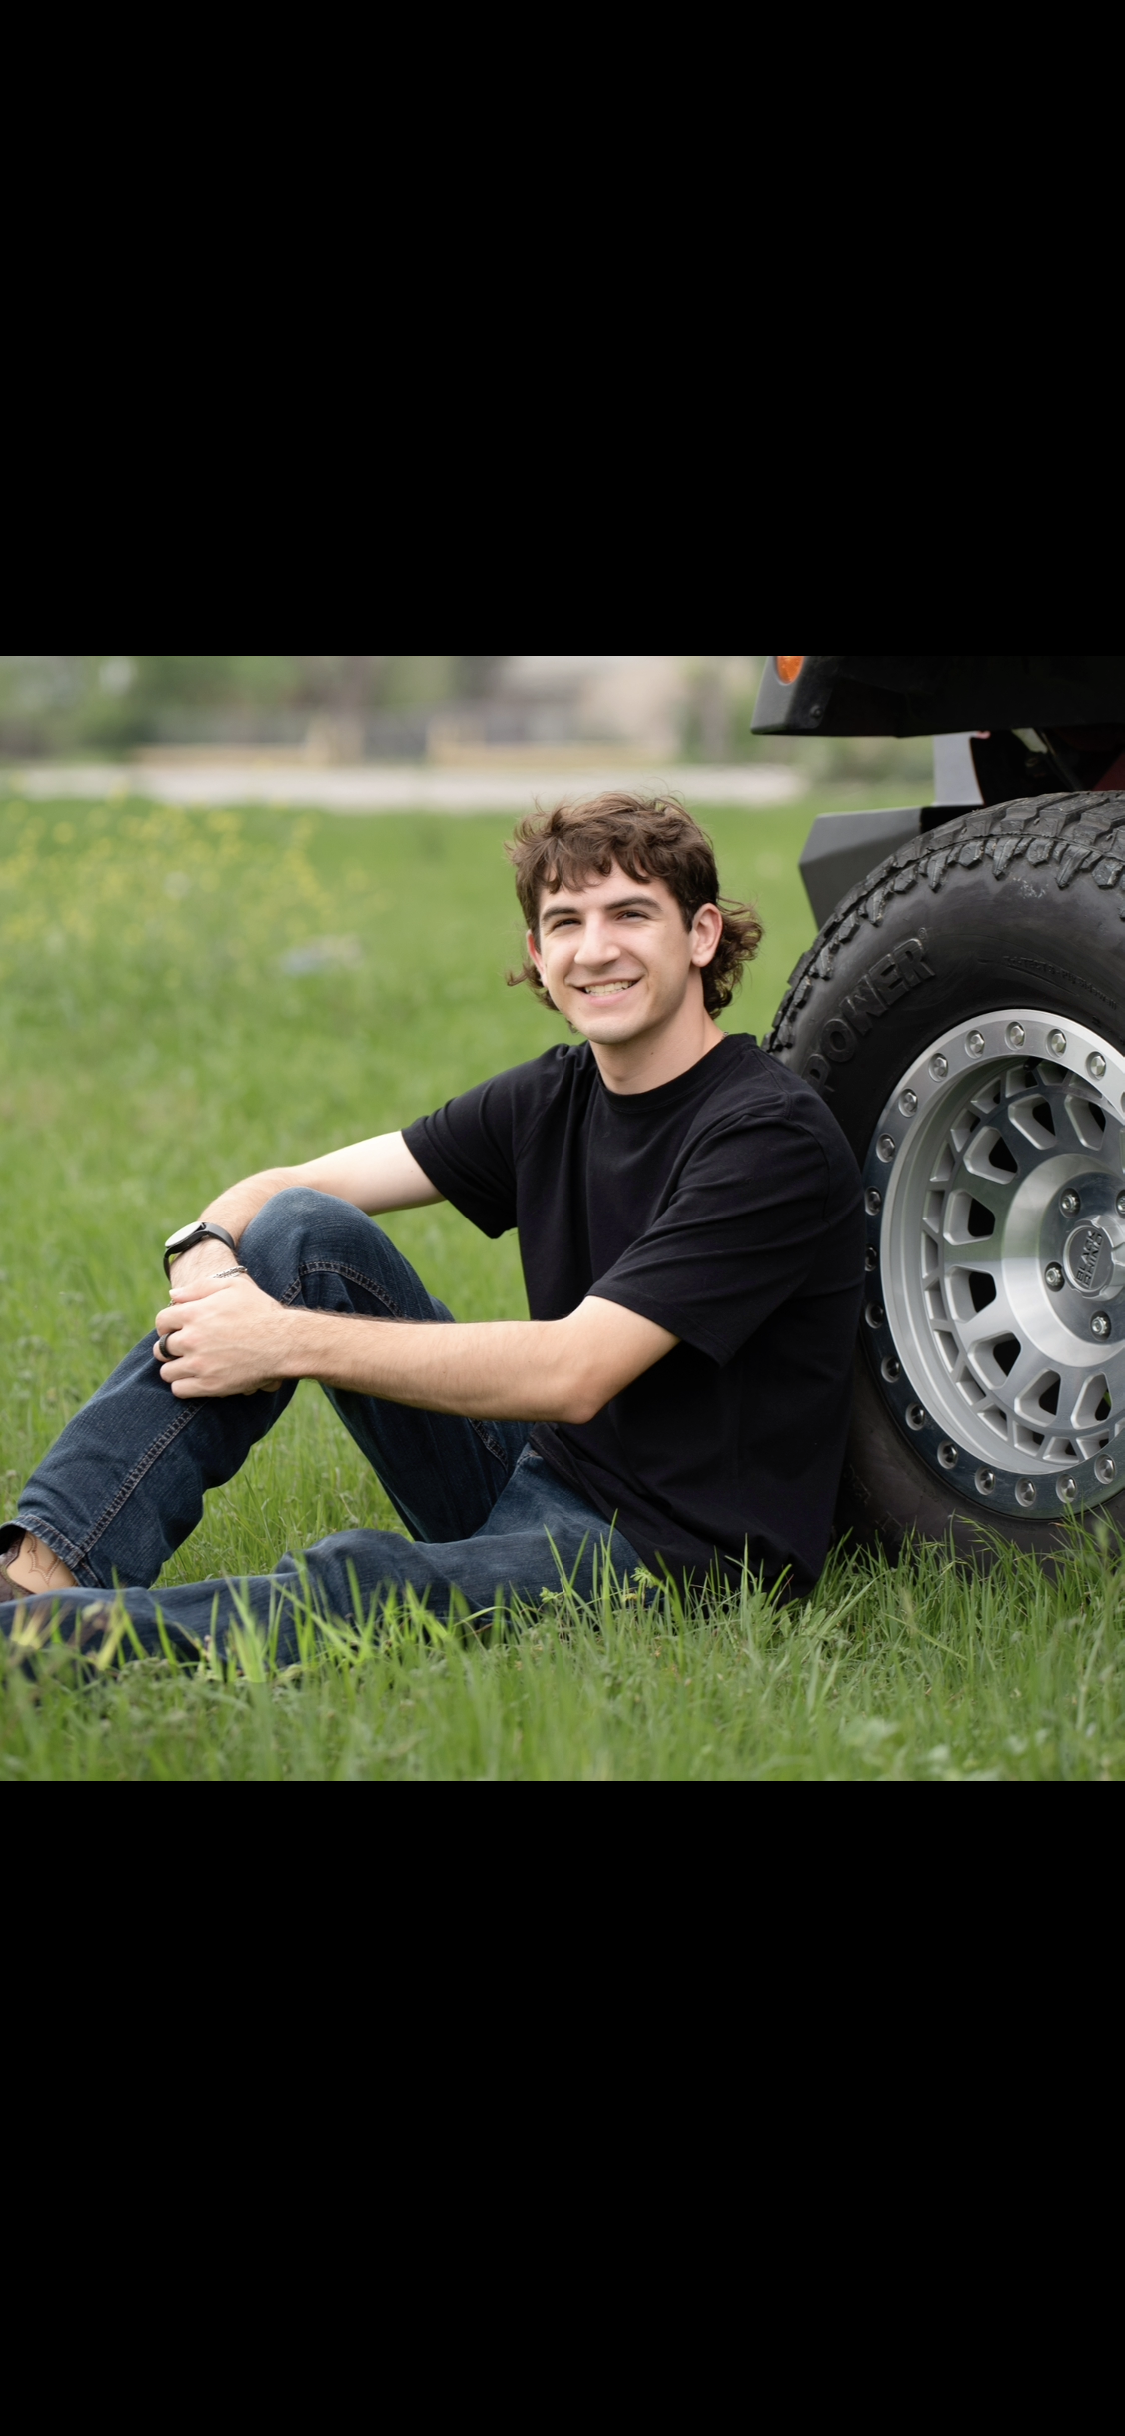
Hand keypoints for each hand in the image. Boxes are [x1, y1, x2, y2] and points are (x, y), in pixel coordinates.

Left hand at [153, 1270, 289, 1397]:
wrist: (284, 1342)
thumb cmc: (260, 1311)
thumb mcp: (233, 1286)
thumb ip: (199, 1287)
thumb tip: (173, 1294)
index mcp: (193, 1313)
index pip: (161, 1322)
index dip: (167, 1325)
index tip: (176, 1329)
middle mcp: (191, 1339)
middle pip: (161, 1348)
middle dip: (169, 1348)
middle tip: (184, 1349)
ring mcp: (199, 1364)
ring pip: (167, 1371)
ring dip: (175, 1368)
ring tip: (189, 1365)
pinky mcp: (209, 1385)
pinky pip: (179, 1389)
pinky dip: (183, 1385)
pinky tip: (195, 1378)